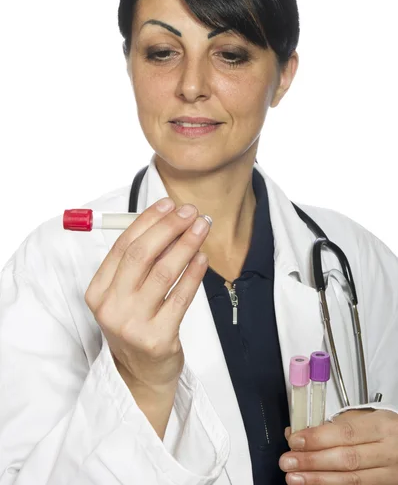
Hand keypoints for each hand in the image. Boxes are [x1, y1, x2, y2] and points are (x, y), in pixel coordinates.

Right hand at [84, 197, 210, 392]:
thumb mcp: (124, 295)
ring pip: (164, 272)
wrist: (140, 375)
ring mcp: (133, 325)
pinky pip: (181, 297)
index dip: (147, 221)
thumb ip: (138, 262)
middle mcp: (111, 307)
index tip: (168, 204)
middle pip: (141, 254)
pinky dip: (194, 273)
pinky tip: (202, 258)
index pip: (123, 246)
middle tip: (190, 211)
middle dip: (169, 227)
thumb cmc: (135, 324)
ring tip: (202, 227)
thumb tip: (167, 221)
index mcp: (98, 292)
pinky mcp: (158, 338)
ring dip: (186, 244)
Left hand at [279, 409, 397, 483]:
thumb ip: (332, 425)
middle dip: (313, 461)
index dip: (318, 438)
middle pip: (346, 459)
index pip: (345, 433)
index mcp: (380, 427)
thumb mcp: (363, 419)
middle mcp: (387, 451)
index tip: (295, 441)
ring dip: (319, 479)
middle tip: (288, 462)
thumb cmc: (383, 430)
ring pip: (351, 479)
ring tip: (295, 478)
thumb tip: (298, 432)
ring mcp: (389, 473)